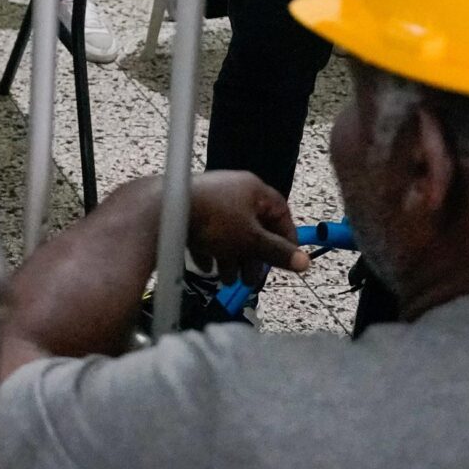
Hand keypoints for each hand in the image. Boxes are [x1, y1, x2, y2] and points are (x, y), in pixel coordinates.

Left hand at [183, 171, 308, 280]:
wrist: (163, 212)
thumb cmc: (214, 221)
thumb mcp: (252, 241)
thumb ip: (278, 253)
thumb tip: (304, 263)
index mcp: (252, 189)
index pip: (280, 212)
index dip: (286, 238)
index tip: (287, 260)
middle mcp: (232, 189)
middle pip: (253, 226)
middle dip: (253, 257)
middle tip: (250, 280)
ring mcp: (209, 198)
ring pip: (228, 232)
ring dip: (231, 258)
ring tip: (227, 280)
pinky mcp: (188, 208)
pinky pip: (206, 231)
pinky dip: (209, 250)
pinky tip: (206, 266)